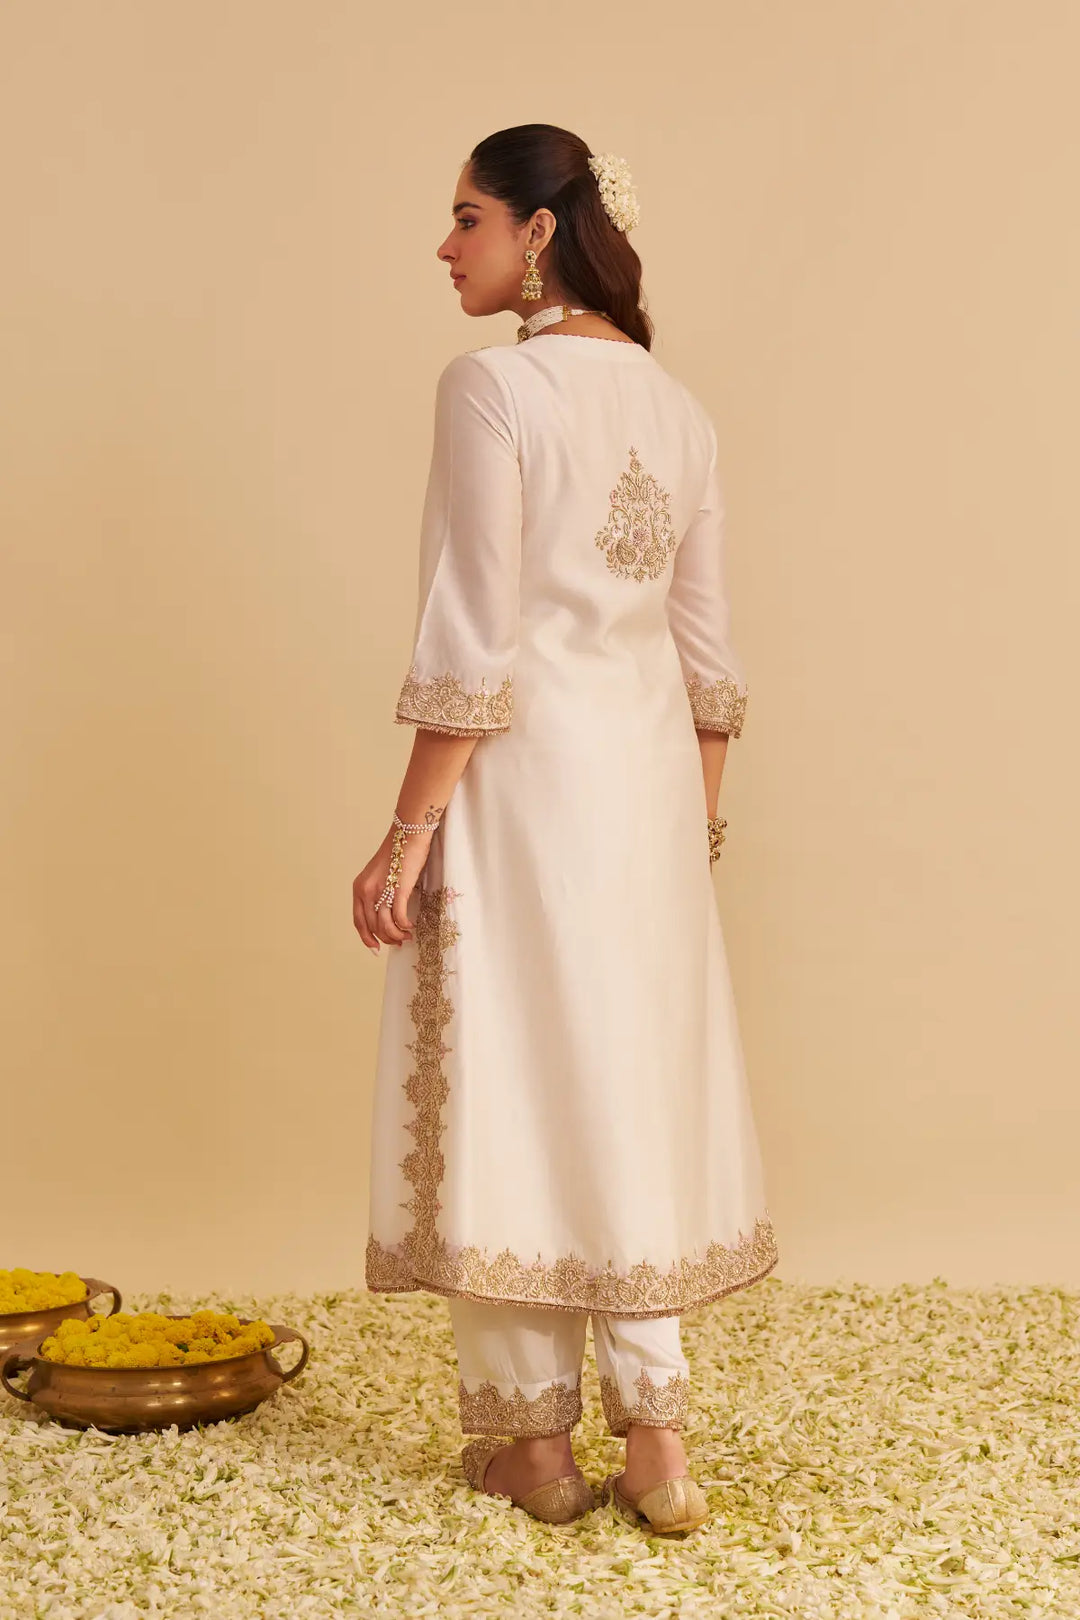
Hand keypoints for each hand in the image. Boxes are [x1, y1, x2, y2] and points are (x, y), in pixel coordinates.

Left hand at [353, 823, 434, 953]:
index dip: (366, 938)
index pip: (358, 921)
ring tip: (406, 936)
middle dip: (386, 939)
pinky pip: (398, 917)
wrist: (408, 834)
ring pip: (385, 925)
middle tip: (398, 943)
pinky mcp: (397, 890)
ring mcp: (381, 891)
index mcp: (359, 888)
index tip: (375, 947)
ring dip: (396, 935)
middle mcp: (366, 891)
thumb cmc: (397, 852)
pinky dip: (404, 926)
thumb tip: (386, 915)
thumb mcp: (379, 874)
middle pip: (372, 926)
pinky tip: (411, 926)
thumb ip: (378, 893)